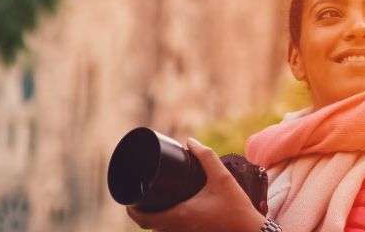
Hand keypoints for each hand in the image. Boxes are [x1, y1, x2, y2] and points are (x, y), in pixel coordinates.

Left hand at [126, 138, 266, 231]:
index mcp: (180, 216)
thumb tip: (190, 141)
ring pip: (161, 229)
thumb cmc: (236, 208)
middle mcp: (179, 229)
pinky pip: (172, 230)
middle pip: (149, 226)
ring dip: (154, 217)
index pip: (144, 220)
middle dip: (141, 212)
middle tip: (139, 194)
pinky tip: (172, 209)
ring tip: (153, 199)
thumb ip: (206, 157)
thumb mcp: (222, 178)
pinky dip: (166, 221)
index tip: (127, 197)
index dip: (132, 210)